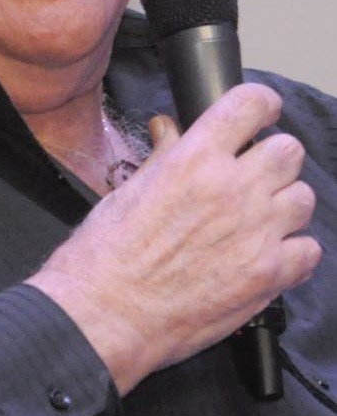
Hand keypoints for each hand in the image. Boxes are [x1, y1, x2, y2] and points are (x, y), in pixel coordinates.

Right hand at [27, 83, 321, 394]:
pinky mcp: (268, 274)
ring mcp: (255, 231)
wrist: (105, 311)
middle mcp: (232, 187)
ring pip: (303, 198)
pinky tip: (265, 256)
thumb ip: (163, 154)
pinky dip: (293, 252)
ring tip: (257, 221)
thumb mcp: (130, 188)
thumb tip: (168, 129)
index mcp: (194, 157)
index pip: (251, 104)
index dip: (262, 105)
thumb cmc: (106, 252)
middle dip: (274, 159)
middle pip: (288, 150)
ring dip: (284, 206)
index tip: (261, 114)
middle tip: (254, 176)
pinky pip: (310, 250)